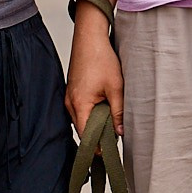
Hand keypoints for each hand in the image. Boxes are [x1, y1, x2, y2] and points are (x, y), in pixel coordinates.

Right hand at [65, 18, 122, 137]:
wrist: (90, 37)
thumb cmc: (100, 58)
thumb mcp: (115, 87)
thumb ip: (118, 112)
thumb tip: (121, 132)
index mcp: (78, 104)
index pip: (85, 135)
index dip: (96, 146)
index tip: (107, 154)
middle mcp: (70, 102)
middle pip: (82, 128)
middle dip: (96, 136)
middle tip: (113, 141)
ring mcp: (70, 96)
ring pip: (81, 119)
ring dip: (94, 124)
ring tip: (111, 125)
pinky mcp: (73, 91)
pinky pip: (80, 109)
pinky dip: (91, 113)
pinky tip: (104, 110)